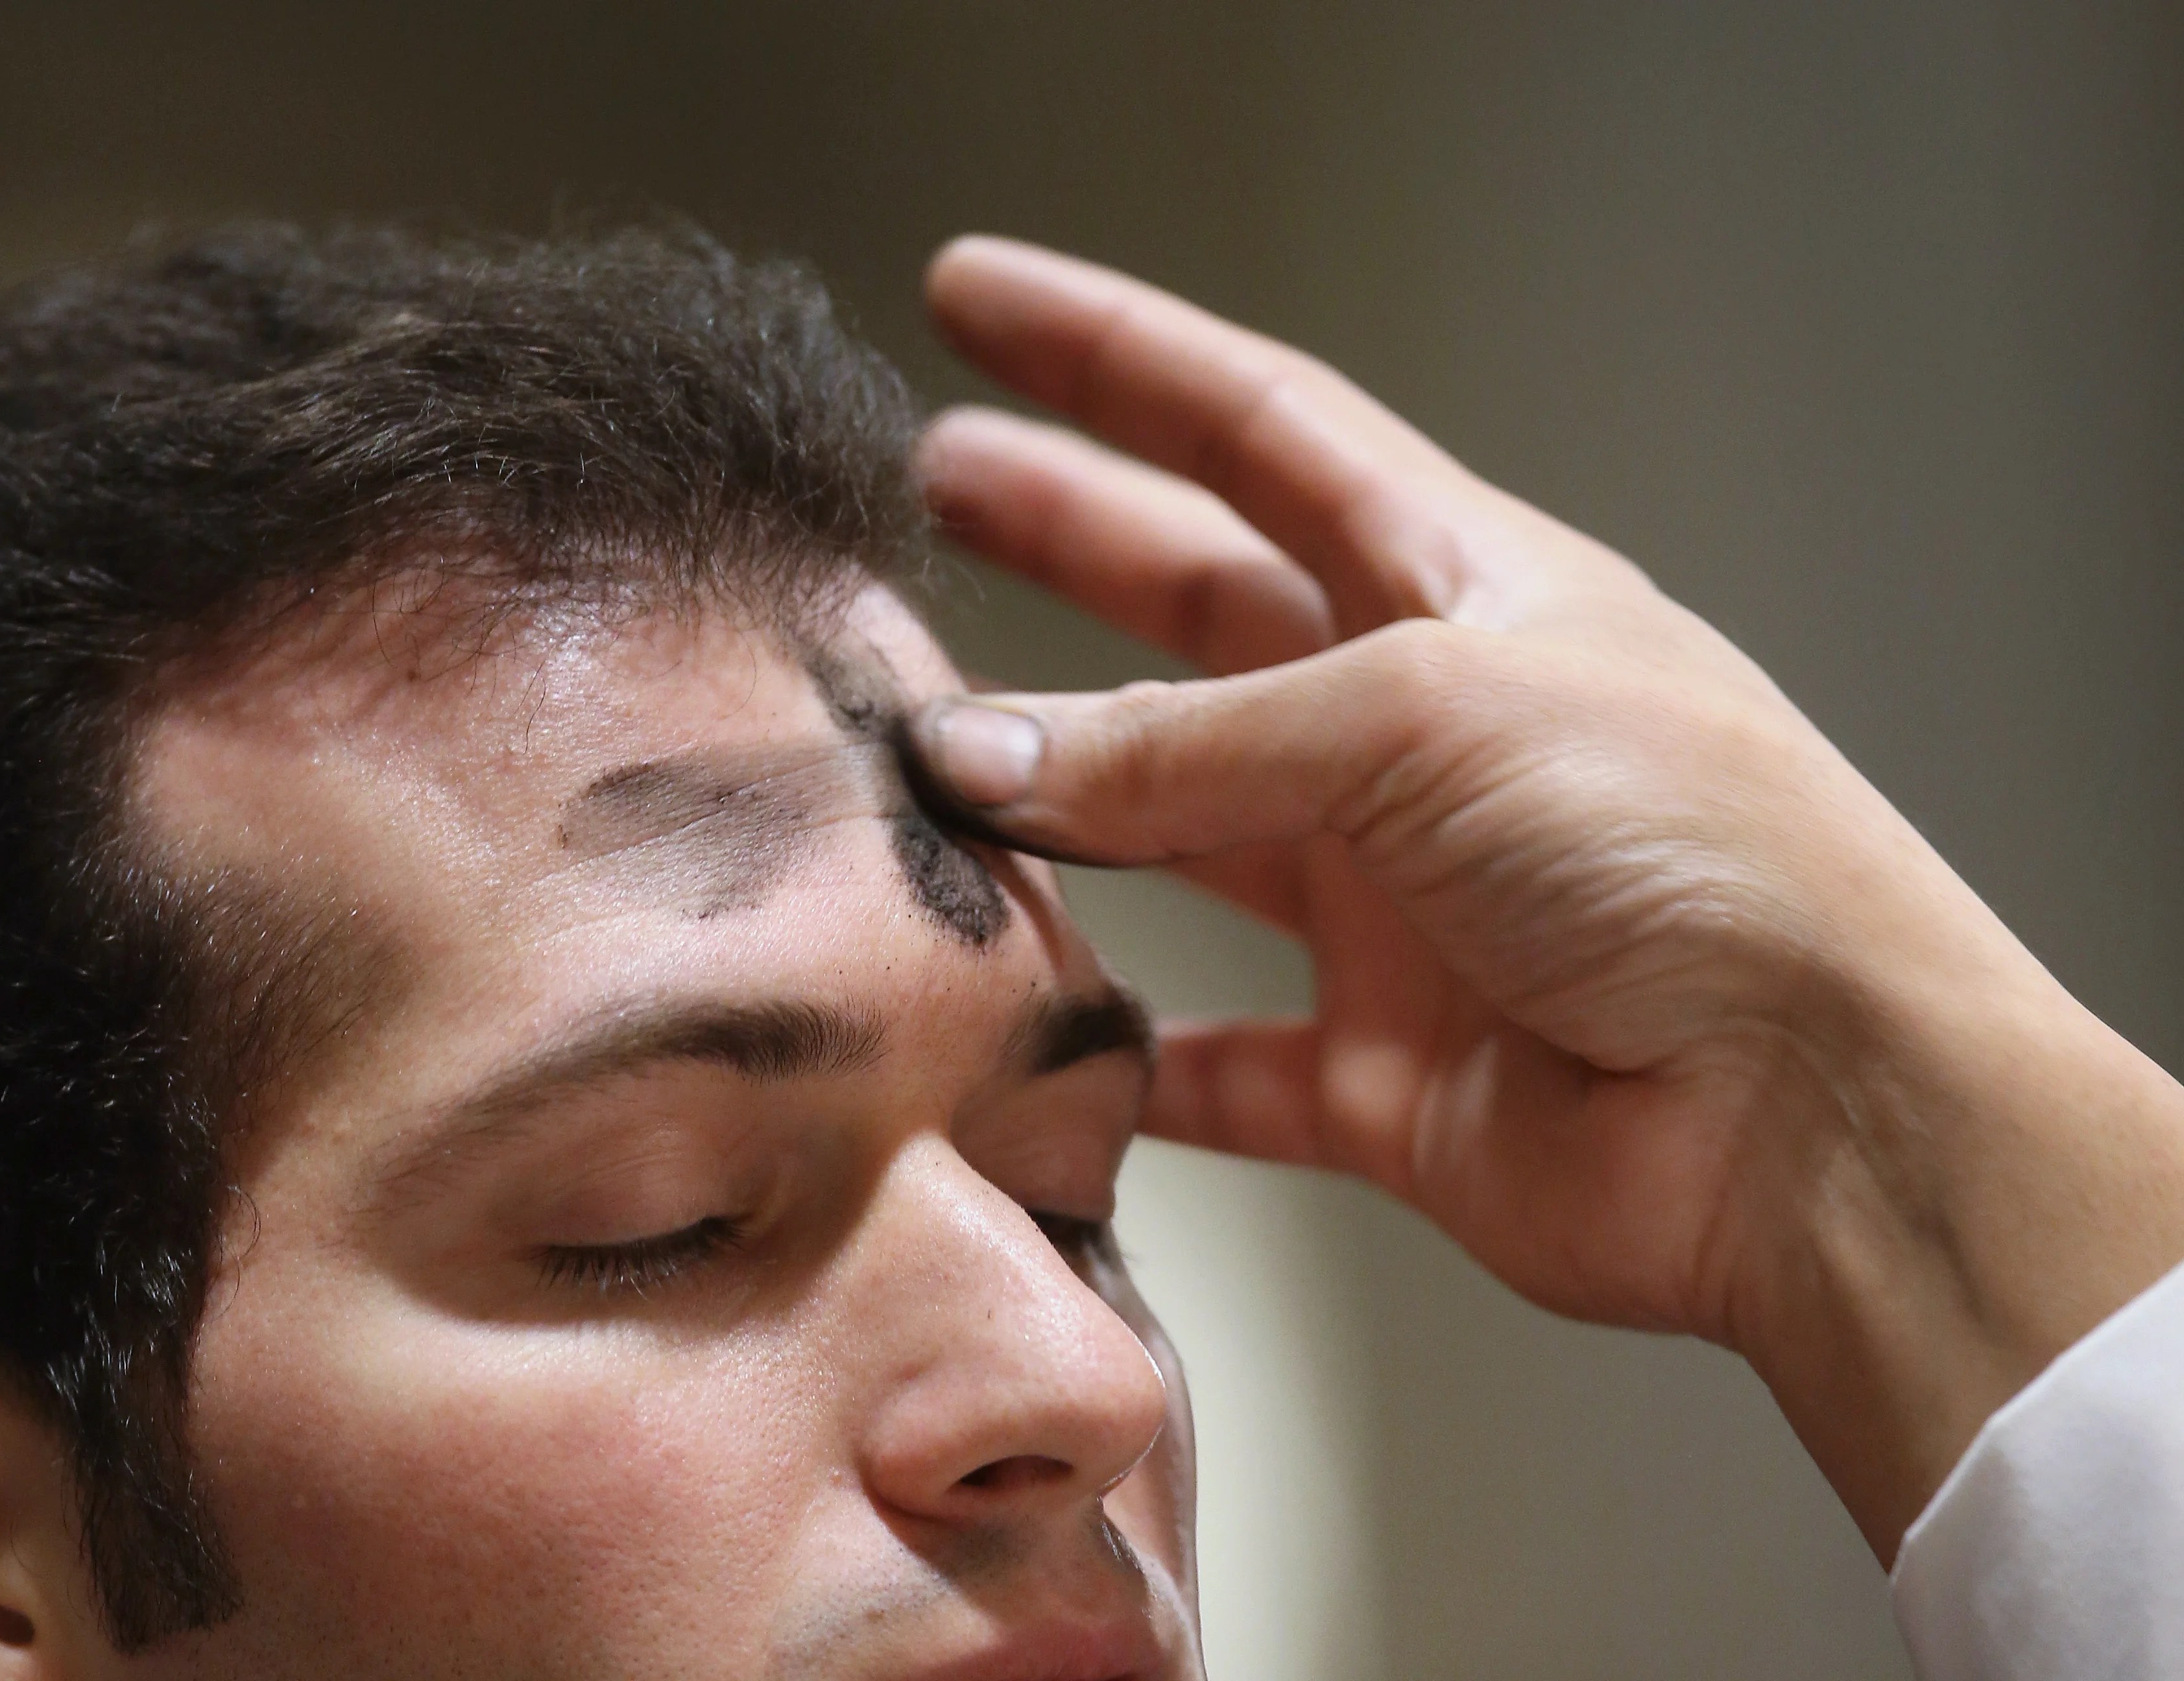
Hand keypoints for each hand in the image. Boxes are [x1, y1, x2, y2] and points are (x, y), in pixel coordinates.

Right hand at [908, 236, 2183, 1559]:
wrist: (1810, 1115)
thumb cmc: (1698, 857)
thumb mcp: (1422, 720)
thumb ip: (1184, 741)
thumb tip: (977, 753)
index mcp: (1463, 597)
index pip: (1258, 433)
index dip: (1112, 359)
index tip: (979, 300)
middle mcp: (1420, 739)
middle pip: (1197, 608)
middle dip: (1060, 540)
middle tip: (928, 493)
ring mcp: (1396, 906)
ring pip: (1178, 830)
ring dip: (1051, 799)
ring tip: (912, 756)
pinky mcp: (1379, 1071)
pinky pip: (1215, 1059)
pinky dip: (1123, 1053)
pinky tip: (1030, 1028)